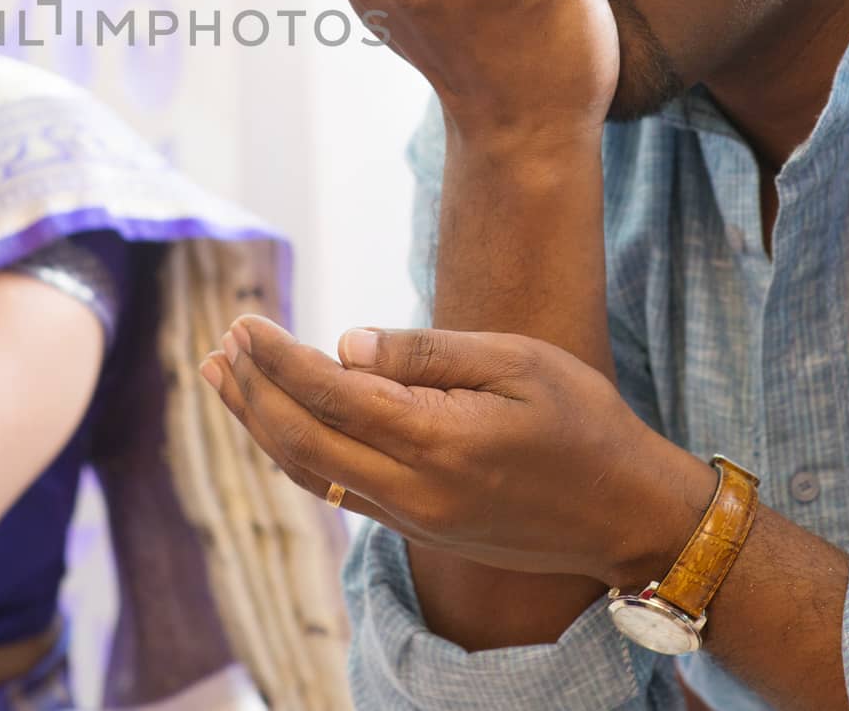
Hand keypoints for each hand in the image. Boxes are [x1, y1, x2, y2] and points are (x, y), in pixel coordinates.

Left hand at [201, 315, 713, 587]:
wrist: (629, 515)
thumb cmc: (583, 421)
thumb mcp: (517, 362)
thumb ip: (425, 354)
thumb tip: (342, 344)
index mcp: (439, 442)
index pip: (329, 395)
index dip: (277, 357)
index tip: (244, 321)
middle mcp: (415, 491)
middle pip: (301, 440)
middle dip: (252, 390)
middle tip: (220, 344)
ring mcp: (412, 518)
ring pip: (308, 471)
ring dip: (259, 423)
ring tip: (221, 379)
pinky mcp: (417, 528)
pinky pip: (334, 490)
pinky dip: (293, 453)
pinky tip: (274, 423)